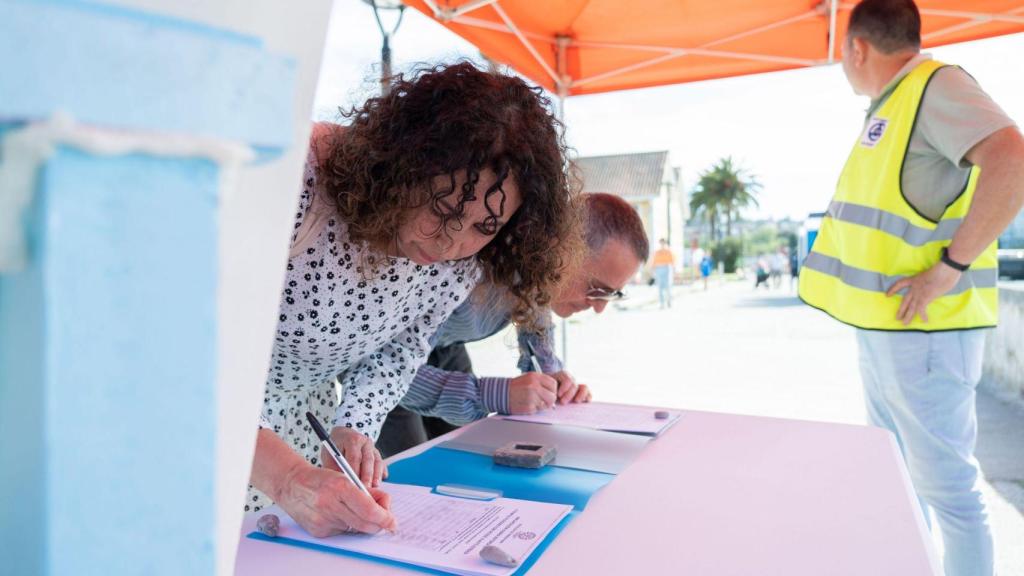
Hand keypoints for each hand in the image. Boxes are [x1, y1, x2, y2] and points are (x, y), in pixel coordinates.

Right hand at [275, 463, 395, 537]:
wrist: (292, 484)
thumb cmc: (321, 479)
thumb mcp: (346, 477)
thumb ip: (367, 492)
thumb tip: (385, 506)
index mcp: (340, 486)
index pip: (369, 509)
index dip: (384, 517)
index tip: (392, 521)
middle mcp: (331, 504)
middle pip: (365, 524)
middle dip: (379, 524)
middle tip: (384, 521)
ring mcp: (323, 520)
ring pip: (354, 529)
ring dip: (361, 522)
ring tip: (353, 510)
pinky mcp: (318, 530)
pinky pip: (341, 532)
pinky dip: (346, 525)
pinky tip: (337, 514)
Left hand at [323, 426, 386, 487]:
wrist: (343, 436)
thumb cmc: (335, 448)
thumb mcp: (330, 455)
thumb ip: (335, 468)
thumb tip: (340, 483)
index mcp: (352, 439)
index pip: (355, 457)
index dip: (355, 472)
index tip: (353, 485)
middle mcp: (365, 442)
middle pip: (368, 460)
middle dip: (367, 476)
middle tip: (365, 490)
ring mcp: (373, 447)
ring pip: (377, 462)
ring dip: (376, 476)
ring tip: (374, 488)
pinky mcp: (378, 454)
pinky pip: (382, 464)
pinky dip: (381, 474)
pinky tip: (379, 483)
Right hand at [508, 372, 557, 413]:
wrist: (501, 393)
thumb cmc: (516, 386)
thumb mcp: (529, 378)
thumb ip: (542, 382)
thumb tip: (554, 391)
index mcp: (535, 377)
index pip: (554, 384)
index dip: (553, 390)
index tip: (549, 392)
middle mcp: (534, 386)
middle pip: (553, 396)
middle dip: (550, 400)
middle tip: (544, 400)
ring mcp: (531, 397)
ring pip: (547, 405)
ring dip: (543, 405)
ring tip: (534, 402)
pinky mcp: (528, 407)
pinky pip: (538, 410)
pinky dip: (534, 409)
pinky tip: (527, 404)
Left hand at [549, 371, 592, 404]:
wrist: (546, 393)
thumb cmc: (545, 391)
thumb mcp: (545, 388)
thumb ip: (548, 392)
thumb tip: (552, 401)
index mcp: (562, 376)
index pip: (567, 378)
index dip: (565, 387)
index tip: (558, 395)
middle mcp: (571, 380)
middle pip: (574, 384)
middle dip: (569, 394)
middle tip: (562, 402)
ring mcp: (577, 387)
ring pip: (584, 387)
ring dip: (580, 395)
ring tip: (575, 401)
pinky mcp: (581, 394)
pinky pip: (588, 393)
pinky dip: (588, 397)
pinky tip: (585, 401)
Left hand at [886, 260, 961, 324]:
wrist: (945, 269)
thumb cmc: (942, 269)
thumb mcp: (931, 274)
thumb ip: (929, 281)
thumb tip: (934, 286)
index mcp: (914, 279)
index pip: (900, 284)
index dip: (893, 289)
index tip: (887, 294)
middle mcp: (914, 287)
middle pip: (905, 300)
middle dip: (901, 310)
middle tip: (897, 318)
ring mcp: (919, 293)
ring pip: (911, 307)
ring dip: (908, 316)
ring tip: (904, 324)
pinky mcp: (925, 297)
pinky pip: (921, 309)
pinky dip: (923, 315)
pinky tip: (925, 321)